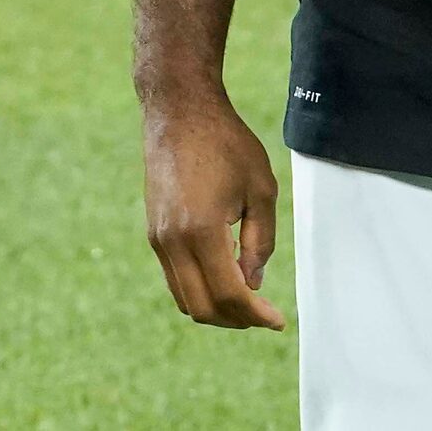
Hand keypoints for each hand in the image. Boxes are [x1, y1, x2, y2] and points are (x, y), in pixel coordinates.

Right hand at [141, 92, 285, 330]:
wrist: (179, 110)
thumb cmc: (225, 142)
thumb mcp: (261, 188)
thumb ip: (261, 241)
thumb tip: (253, 282)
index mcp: (201, 230)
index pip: (229, 294)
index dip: (256, 315)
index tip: (277, 320)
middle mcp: (172, 241)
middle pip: (202, 308)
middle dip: (236, 319)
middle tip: (263, 313)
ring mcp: (158, 238)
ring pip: (185, 298)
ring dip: (216, 307)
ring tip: (247, 296)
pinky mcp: (154, 232)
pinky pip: (175, 278)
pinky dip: (200, 289)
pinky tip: (224, 274)